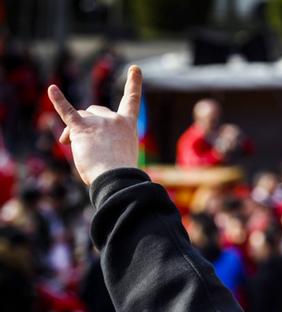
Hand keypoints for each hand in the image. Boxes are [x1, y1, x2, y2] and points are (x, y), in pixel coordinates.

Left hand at [48, 65, 141, 185]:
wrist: (116, 179)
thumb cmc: (119, 173)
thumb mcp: (121, 152)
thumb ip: (108, 141)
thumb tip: (78, 139)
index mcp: (128, 126)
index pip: (132, 102)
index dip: (134, 84)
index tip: (135, 69)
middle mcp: (115, 119)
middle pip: (95, 111)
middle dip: (89, 123)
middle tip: (86, 144)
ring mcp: (99, 122)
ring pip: (81, 117)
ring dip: (74, 130)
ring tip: (72, 146)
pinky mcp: (82, 128)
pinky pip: (68, 111)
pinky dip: (58, 100)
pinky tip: (52, 89)